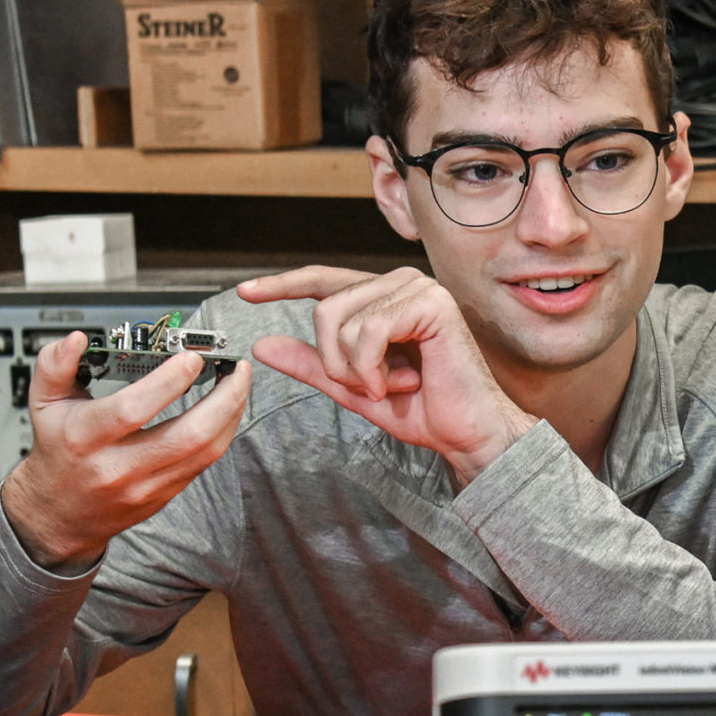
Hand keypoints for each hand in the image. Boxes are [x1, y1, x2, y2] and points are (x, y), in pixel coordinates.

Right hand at [0, 330, 252, 572]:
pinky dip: (224, 432)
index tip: (191, 358)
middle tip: (237, 368)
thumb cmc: (58, 451)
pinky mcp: (168, 494)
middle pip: (189, 436)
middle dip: (223, 399)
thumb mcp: (44, 403)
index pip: (133, 409)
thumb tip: (77, 340)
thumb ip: (55, 366)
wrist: (62, 511)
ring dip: (232, 414)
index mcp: (85, 438)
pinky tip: (228, 410)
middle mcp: (119, 466)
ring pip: (207, 452)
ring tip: (239, 384)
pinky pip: (206, 462)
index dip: (168, 382)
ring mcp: (148, 485)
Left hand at [242, 266, 537, 487]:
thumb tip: (265, 345)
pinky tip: (400, 382)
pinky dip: (372, 367)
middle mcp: (401, 284)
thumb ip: (314, 365)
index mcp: (385, 298)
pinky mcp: (430, 304)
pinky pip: (368, 330)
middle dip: (333, 359)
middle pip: (325, 306)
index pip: (323, 281)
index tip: (247, 293)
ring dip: (355, 367)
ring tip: (389, 385)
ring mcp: (418, 289)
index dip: (282, 285)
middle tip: (368, 387)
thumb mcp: (355, 387)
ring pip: (342, 319)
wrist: (469, 434)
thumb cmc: (426, 411)